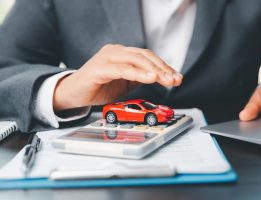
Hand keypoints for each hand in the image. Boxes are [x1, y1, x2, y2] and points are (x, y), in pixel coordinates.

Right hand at [53, 44, 182, 110]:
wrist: (74, 94)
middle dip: (162, 68)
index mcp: (123, 54)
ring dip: (153, 70)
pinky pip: (122, 69)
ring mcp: (107, 57)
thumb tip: (159, 78)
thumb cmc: (98, 87)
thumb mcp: (125, 83)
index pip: (148, 57)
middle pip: (145, 56)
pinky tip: (149, 78)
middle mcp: (116, 52)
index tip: (176, 78)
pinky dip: (137, 73)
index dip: (164, 67)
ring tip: (166, 79)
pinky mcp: (99, 68)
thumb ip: (139, 78)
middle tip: (174, 80)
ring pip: (136, 60)